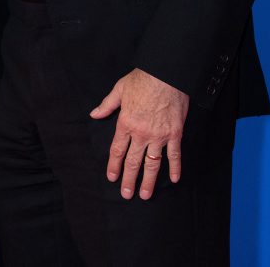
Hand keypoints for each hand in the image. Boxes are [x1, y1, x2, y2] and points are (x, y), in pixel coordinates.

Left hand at [90, 68, 188, 199]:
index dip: (114, 166)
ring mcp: (159, 136)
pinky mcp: (174, 133)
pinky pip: (174, 155)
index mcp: (126, 123)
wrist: (165, 74)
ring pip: (153, 164)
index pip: (117, 150)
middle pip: (133, 162)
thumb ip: (107, 105)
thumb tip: (94, 114)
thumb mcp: (119, 89)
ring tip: (145, 195)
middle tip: (126, 194)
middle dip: (129, 179)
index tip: (112, 178)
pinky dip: (175, 168)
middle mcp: (141, 133)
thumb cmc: (142, 79)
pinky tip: (174, 179)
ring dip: (149, 181)